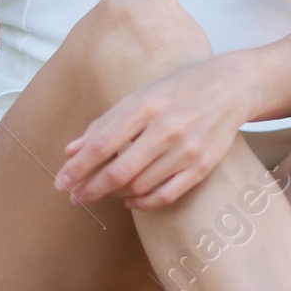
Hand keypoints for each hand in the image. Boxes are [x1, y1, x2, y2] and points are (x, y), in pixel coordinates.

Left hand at [55, 57, 250, 209]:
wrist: (230, 87)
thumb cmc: (177, 91)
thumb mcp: (139, 97)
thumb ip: (105, 123)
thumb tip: (70, 151)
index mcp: (145, 106)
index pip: (102, 144)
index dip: (78, 168)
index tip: (60, 183)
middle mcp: (166, 129)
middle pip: (119, 171)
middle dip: (90, 188)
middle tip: (74, 198)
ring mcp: (186, 150)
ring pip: (139, 186)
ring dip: (115, 194)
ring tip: (104, 192)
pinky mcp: (202, 167)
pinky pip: (166, 195)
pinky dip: (143, 203)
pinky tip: (130, 201)